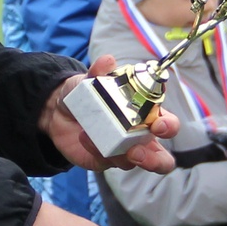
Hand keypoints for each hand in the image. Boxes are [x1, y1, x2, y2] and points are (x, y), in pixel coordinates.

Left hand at [38, 60, 180, 174]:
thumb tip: (108, 61)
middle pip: (161, 158)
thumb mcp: (90, 81)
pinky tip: (85, 137)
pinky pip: (106, 162)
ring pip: (133, 164)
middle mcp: (138, 137)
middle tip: (137, 152)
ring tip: (107, 145)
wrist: (57, 111)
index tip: (159, 125)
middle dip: (155, 161)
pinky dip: (97, 150)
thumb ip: (99, 72)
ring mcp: (122, 151)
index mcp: (145, 115)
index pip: (167, 124)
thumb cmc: (85, 94)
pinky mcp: (104, 161)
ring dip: (121, 156)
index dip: (169, 126)